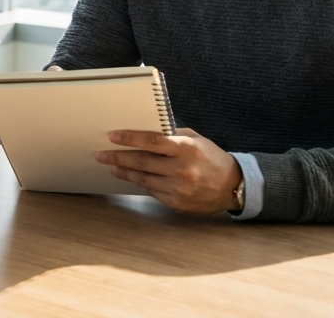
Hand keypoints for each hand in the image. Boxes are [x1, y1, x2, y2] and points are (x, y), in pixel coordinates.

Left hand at [95, 127, 242, 213]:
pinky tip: (131, 176)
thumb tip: (144, 131)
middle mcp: (182, 170)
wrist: (232, 187)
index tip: (113, 136)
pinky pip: (152, 191)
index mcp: (187, 149)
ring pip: (143, 179)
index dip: (130, 138)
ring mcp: (179, 189)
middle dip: (118, 157)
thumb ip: (172, 135)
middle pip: (143, 162)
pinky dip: (141, 183)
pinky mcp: (177, 203)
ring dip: (125, 171)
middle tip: (101, 153)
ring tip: (111, 165)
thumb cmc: (211, 158)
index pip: (153, 141)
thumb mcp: (196, 140)